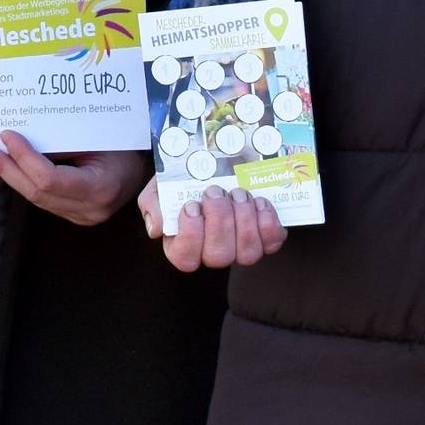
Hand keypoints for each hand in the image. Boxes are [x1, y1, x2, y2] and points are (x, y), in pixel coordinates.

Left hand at [0, 131, 143, 226]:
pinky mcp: (75, 215)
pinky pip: (44, 198)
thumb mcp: (99, 137)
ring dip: (11, 175)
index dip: (24, 158)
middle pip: (38, 193)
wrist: (145, 169)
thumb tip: (24, 133)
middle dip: (7, 169)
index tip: (7, 136)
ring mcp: (82, 217)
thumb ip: (64, 140)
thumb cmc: (126, 145)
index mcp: (100, 189)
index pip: (51, 180)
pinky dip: (24, 180)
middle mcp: (90, 210)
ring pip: (37, 198)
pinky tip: (9, 166)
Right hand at [139, 177, 285, 271]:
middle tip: (216, 192)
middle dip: (220, 222)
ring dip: (244, 220)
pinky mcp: (265, 238)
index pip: (185, 259)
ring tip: (239, 193)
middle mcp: (213, 252)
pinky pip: (272, 241)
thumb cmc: (182, 183)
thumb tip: (158, 229)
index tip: (191, 206)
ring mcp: (240, 248)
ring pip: (247, 253)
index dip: (191, 235)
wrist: (210, 166)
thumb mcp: (158, 188)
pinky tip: (260, 201)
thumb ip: (152, 205)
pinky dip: (268, 222)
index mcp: (183, 246)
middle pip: (219, 256)